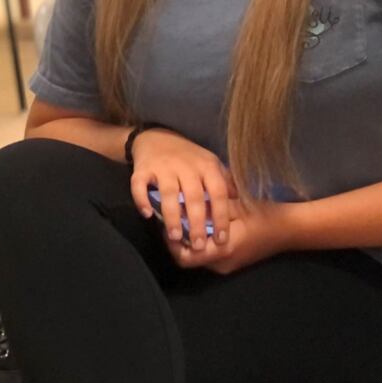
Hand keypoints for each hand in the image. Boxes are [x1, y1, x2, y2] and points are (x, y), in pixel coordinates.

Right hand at [128, 128, 234, 250]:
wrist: (156, 137)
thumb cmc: (188, 156)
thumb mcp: (209, 164)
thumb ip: (224, 182)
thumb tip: (241, 202)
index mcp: (206, 165)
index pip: (217, 192)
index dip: (220, 216)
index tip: (222, 239)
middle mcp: (186, 165)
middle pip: (194, 196)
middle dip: (197, 223)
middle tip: (198, 245)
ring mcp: (164, 166)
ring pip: (169, 193)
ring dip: (172, 217)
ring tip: (175, 237)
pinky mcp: (143, 168)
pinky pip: (140, 185)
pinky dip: (142, 200)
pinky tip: (147, 215)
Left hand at [171, 197, 297, 275]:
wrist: (290, 230)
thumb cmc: (264, 215)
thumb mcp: (236, 206)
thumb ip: (210, 208)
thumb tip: (184, 203)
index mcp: (221, 251)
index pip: (185, 257)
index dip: (172, 242)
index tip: (167, 222)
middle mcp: (221, 264)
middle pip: (189, 258)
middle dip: (179, 241)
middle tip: (174, 219)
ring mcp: (227, 265)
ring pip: (199, 256)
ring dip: (191, 240)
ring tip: (187, 218)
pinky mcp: (231, 261)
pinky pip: (209, 254)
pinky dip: (202, 241)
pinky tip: (204, 223)